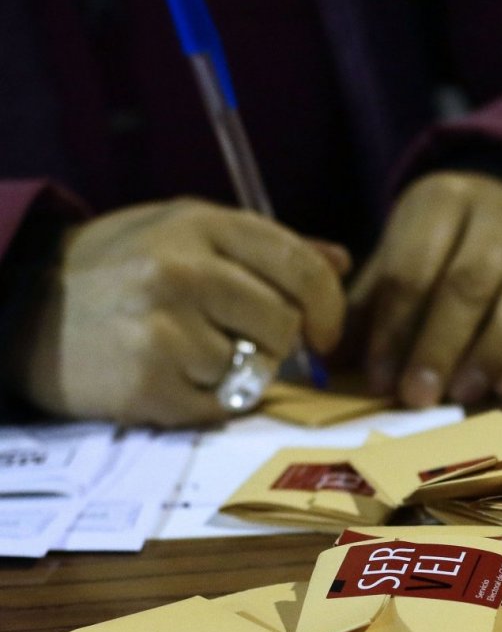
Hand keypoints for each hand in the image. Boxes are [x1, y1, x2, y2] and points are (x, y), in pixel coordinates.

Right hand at [12, 199, 347, 425]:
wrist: (23, 311)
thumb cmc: (119, 269)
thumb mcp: (185, 234)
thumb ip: (267, 248)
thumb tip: (340, 260)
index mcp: (200, 224)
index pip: (302, 266)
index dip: (328, 306)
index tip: (325, 332)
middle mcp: (182, 270)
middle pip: (284, 324)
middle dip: (273, 342)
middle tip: (236, 340)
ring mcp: (162, 328)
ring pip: (254, 369)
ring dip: (234, 373)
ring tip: (186, 352)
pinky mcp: (147, 383)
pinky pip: (219, 407)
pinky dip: (205, 402)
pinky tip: (168, 378)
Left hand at [353, 171, 501, 407]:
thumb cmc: (441, 245)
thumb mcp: (400, 252)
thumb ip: (369, 303)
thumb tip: (334, 359)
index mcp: (443, 200)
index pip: (413, 267)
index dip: (394, 327)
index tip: (380, 377)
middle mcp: (500, 216)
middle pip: (467, 284)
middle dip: (438, 346)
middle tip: (417, 396)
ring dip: (487, 356)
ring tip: (460, 396)